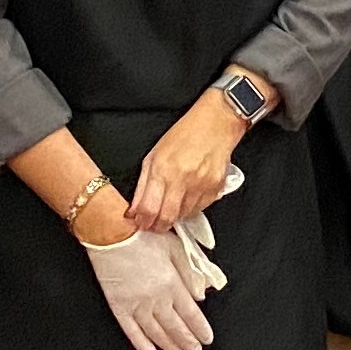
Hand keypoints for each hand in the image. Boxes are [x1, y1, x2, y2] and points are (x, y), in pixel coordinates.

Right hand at [84, 229, 212, 349]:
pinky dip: (142, 345)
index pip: (191, 314)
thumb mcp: (174, 247)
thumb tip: (201, 294)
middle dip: (188, 342)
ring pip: (156, 333)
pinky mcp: (119, 306)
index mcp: (171, 283)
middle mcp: (156, 299)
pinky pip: (132, 332)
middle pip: (176, 327)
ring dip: (169, 345)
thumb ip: (190, 272)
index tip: (206, 338)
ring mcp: (136, 305)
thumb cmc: (142, 235)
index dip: (200, 329)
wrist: (111, 233)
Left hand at [129, 95, 243, 233]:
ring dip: (174, 217)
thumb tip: (134, 210)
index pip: (148, 208)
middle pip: (166, 218)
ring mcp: (200, 185)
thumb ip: (143, 184)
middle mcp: (181, 179)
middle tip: (154, 225)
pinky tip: (187, 197)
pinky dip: (190, 208)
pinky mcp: (215, 188)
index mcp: (162, 169)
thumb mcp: (155, 154)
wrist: (216, 123)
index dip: (142, 221)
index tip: (140, 223)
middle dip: (157, 226)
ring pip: (182, 216)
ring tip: (171, 206)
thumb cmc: (184, 135)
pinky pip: (199, 209)